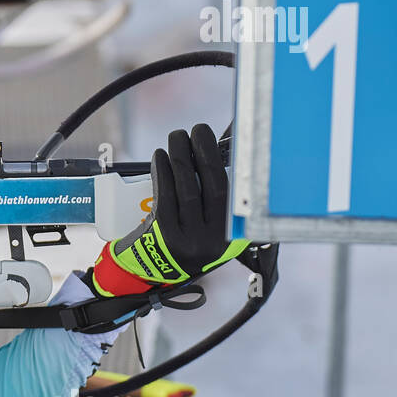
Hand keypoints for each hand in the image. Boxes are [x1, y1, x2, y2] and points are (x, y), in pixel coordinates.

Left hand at [90, 124, 248, 296]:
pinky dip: (163, 172)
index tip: (233, 140)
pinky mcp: (165, 234)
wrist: (156, 268)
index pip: (240, 194)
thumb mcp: (212, 223)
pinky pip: (165, 197)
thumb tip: (218, 146)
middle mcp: (217, 239)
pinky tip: (160, 155)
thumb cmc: (187, 234)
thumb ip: (221, 194)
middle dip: (207, 153)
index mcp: (236, 233)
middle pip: (216, 187)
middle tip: (199, 129)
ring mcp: (191, 239)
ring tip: (178, 136)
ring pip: (188, 190)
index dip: (238, 165)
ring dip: (182, 157)